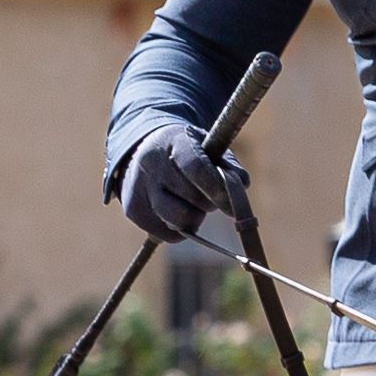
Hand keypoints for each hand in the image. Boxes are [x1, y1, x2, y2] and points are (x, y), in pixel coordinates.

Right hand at [115, 120, 246, 245]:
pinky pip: (168, 235)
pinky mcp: (133, 210)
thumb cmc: (186, 151)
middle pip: (191, 199)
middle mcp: (150, 162)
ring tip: (191, 204)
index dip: (218, 189)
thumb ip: (228, 166)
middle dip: (208, 203)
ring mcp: (137, 187)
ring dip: (194, 219)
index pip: (196, 168)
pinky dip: (179, 230)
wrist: (144, 151)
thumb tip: (242, 184)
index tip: (232, 206)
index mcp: (173, 141)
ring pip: (179, 221)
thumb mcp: (208, 148)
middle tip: (207, 197)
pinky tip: (176, 211)